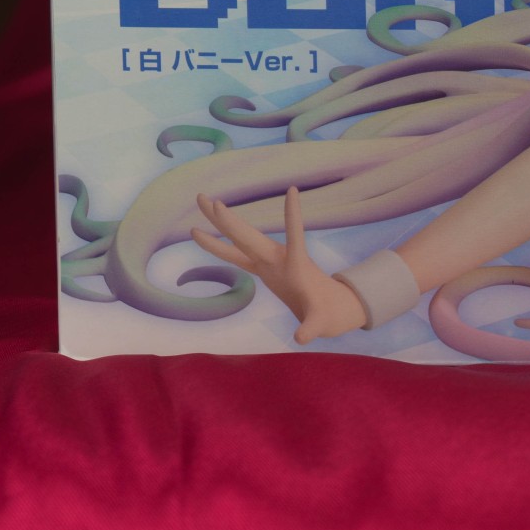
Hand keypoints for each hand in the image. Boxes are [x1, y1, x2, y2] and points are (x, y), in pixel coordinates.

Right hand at [192, 188, 365, 343]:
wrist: (330, 308)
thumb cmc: (327, 313)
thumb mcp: (320, 322)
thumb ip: (311, 328)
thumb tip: (301, 338)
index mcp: (296, 264)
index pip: (295, 234)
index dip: (293, 215)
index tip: (292, 190)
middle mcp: (278, 258)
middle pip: (248, 236)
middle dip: (228, 219)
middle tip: (205, 198)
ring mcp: (269, 262)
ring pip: (239, 240)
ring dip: (221, 222)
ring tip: (204, 200)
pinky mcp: (262, 269)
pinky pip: (234, 255)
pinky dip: (217, 246)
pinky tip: (199, 233)